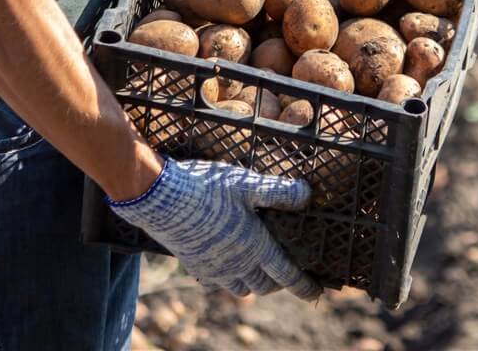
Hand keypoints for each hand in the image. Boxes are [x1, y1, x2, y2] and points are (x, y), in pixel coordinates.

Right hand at [107, 157, 320, 299]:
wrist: (161, 199)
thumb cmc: (208, 189)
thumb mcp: (249, 184)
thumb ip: (280, 192)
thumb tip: (307, 195)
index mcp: (256, 248)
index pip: (287, 275)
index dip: (304, 286)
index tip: (316, 293)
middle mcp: (237, 265)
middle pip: (264, 285)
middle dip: (278, 281)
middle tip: (283, 269)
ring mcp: (214, 269)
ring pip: (240, 287)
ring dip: (252, 281)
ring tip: (257, 266)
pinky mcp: (194, 266)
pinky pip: (216, 282)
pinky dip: (227, 277)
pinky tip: (226, 261)